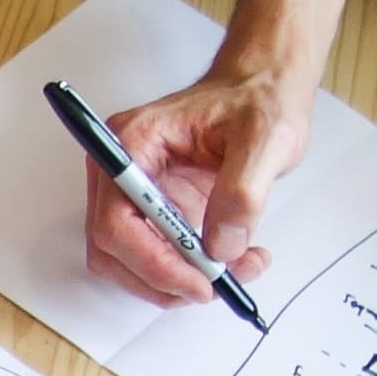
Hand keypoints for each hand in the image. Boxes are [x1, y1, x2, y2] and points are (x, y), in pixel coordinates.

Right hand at [86, 67, 310, 302]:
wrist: (263, 90)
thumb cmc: (257, 100)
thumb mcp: (264, 138)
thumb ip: (242, 192)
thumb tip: (222, 247)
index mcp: (134, 141)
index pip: (117, 218)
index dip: (151, 261)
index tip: (198, 281)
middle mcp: (122, 168)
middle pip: (112, 247)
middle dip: (162, 278)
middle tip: (214, 286)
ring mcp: (136, 191)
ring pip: (129, 262)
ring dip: (176, 281)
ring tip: (234, 271)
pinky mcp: (156, 209)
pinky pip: (156, 257)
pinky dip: (188, 273)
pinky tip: (232, 261)